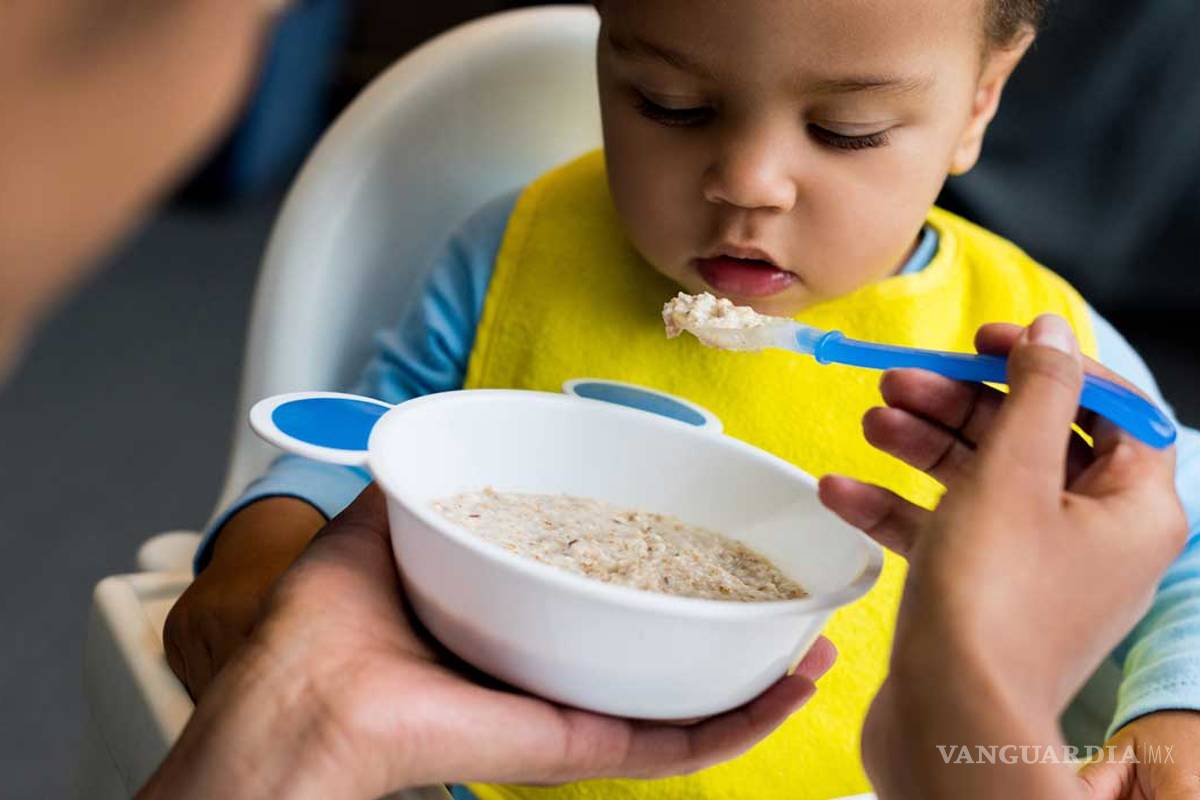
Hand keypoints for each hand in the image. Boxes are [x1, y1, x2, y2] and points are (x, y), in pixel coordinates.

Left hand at [142, 484, 835, 798]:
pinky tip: (791, 683)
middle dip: (733, 628)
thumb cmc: (322, 628)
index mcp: (516, 621)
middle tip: (790, 595)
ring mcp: (570, 715)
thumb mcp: (390, 523)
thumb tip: (449, 429)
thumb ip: (429, 478)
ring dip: (760, 675)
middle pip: (662, 653)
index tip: (719, 542)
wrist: (297, 705)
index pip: (609, 599)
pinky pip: (674, 742)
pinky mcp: (576, 749)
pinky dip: (742, 719)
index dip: (669, 573)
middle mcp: (551, 671)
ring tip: (816, 640)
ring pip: (688, 703)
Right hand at [819, 316, 1187, 798]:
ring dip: (922, 446)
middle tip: (901, 381)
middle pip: (1031, 439)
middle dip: (962, 405)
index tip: (986, 339)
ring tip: (870, 421)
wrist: (949, 724)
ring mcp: (1034, 570)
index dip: (1046, 363)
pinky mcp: (981, 597)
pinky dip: (898, 508)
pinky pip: (945, 533)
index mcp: (1131, 507)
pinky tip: (840, 490)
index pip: (1108, 407)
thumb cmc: (993, 599)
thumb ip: (1035, 391)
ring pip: (981, 483)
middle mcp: (1093, 538)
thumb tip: (1050, 330)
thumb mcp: (1014, 473)